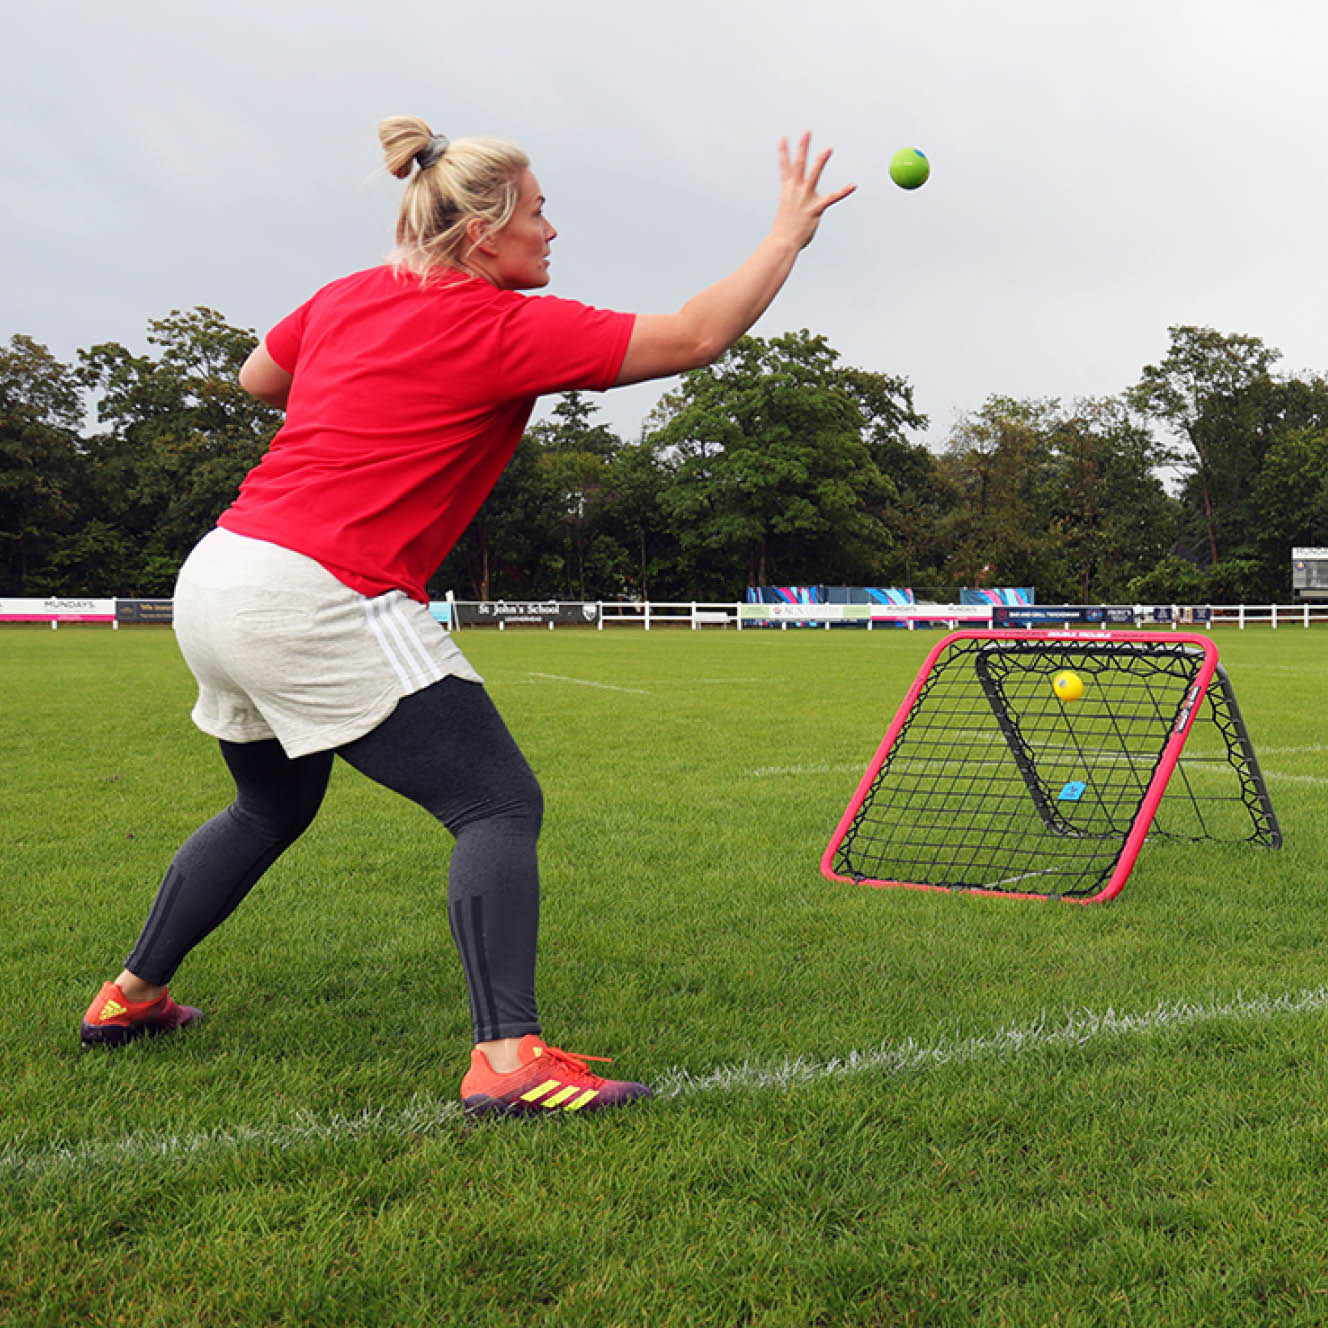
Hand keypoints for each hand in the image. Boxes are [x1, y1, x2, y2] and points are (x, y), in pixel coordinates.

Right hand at [773, 132, 855, 249]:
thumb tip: (797, 206)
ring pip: (813, 175)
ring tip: (828, 149)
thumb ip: (793, 204)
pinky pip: (832, 198)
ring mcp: (805, 199)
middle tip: (807, 132)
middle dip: (803, 147)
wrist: (782, 243)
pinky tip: (853, 185)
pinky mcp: (815, 209)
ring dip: (821, 161)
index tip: (784, 138)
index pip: (785, 167)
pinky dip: (843, 191)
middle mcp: (795, 191)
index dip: (784, 152)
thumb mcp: (786, 212)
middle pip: (799, 164)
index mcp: (787, 191)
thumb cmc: (784, 232)